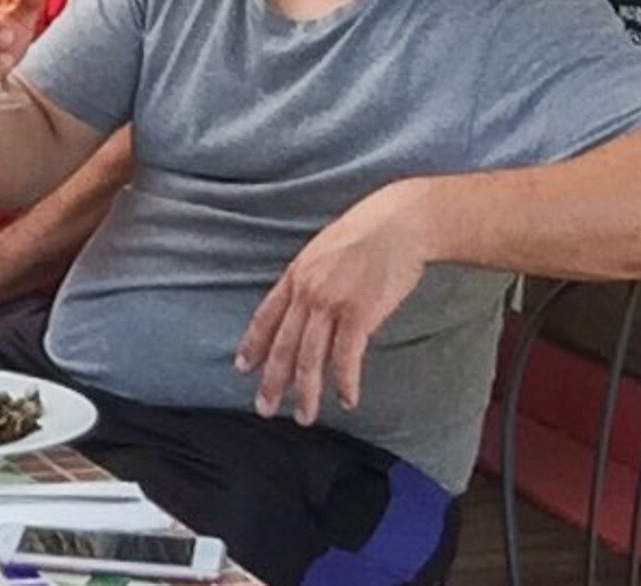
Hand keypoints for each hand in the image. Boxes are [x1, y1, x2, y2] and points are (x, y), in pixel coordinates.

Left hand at [235, 180, 434, 425]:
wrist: (399, 224)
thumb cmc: (368, 233)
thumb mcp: (325, 251)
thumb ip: (312, 279)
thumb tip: (309, 305)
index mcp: (295, 275)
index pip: (265, 317)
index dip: (253, 345)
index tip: (242, 368)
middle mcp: (306, 292)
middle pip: (283, 345)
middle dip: (272, 380)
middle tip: (263, 408)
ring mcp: (331, 303)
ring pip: (310, 357)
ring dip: (306, 392)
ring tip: (303, 417)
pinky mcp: (359, 314)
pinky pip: (347, 356)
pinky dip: (345, 382)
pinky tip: (347, 400)